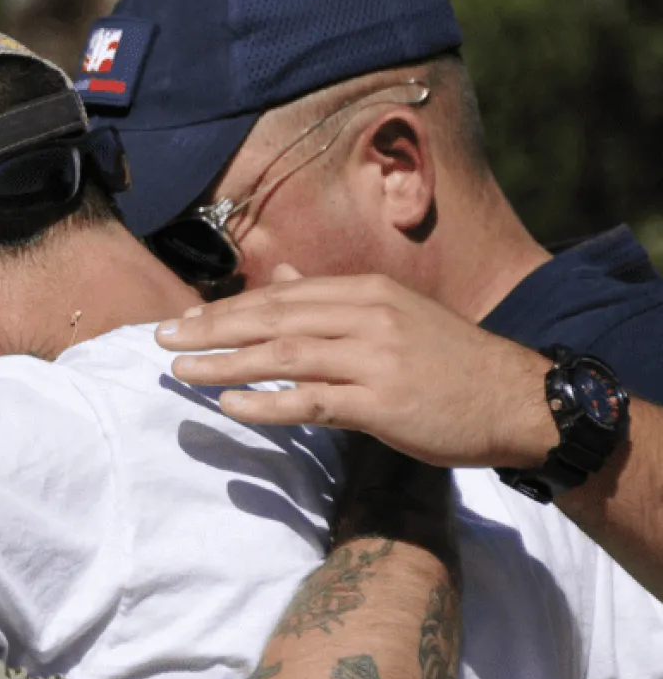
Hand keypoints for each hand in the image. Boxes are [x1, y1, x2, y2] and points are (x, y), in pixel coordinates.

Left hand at [155, 271, 557, 470]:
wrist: (518, 399)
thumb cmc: (448, 360)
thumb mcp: (392, 313)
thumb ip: (330, 297)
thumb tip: (278, 272)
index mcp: (366, 291)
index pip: (281, 296)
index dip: (226, 308)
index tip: (182, 320)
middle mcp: (367, 316)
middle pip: (272, 318)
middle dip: (211, 328)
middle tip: (161, 340)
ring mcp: (375, 359)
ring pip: (285, 356)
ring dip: (226, 363)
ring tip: (181, 372)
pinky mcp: (383, 403)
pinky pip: (313, 402)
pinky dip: (268, 403)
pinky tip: (231, 405)